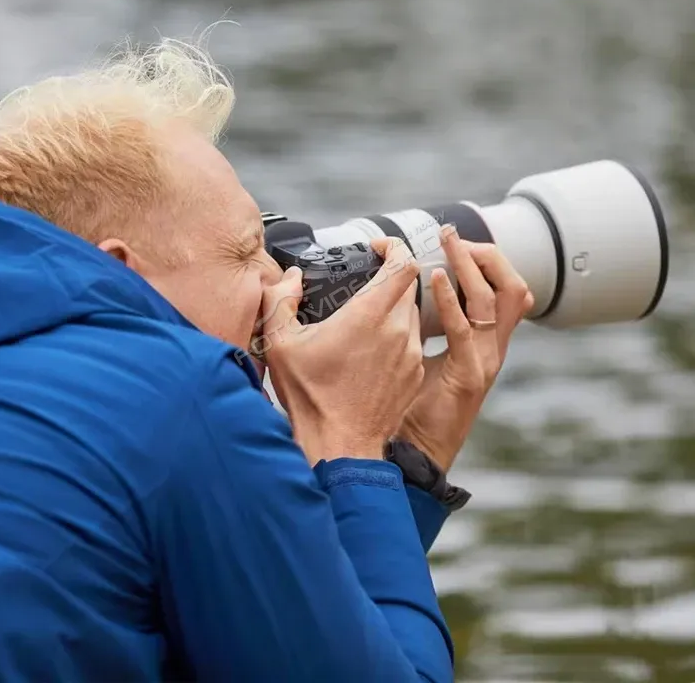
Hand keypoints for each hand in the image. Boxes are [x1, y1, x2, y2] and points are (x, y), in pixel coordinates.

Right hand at [260, 237, 424, 463]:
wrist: (339, 447)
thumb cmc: (311, 398)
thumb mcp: (280, 344)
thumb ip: (280, 300)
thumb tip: (292, 279)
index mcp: (369, 316)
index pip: (403, 263)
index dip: (394, 247)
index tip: (377, 248)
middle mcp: (398, 330)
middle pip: (408, 285)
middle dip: (389, 278)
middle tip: (364, 284)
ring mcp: (410, 354)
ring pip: (412, 313)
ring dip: (393, 308)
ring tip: (364, 322)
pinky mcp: (414, 374)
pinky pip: (413, 341)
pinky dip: (397, 336)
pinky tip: (371, 351)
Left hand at [398, 225, 533, 470]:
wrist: (417, 453)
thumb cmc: (415, 404)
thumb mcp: (424, 354)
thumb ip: (425, 325)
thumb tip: (405, 291)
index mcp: (484, 341)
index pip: (504, 290)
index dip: (486, 261)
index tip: (453, 240)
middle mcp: (492, 348)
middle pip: (512, 288)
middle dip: (486, 255)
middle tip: (452, 235)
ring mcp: (485, 362)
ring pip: (496, 301)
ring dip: (471, 266)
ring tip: (447, 243)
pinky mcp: (469, 376)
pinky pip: (467, 330)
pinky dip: (453, 300)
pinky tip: (437, 279)